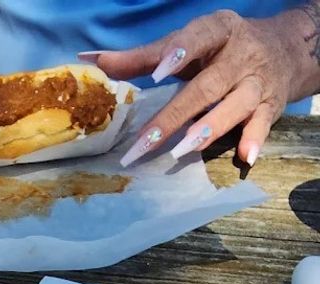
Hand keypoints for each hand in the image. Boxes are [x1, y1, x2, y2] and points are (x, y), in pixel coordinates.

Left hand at [80, 8, 319, 166]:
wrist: (287, 49)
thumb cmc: (220, 50)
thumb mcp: (187, 45)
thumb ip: (142, 57)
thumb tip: (90, 60)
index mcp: (217, 32)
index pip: (197, 38)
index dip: (178, 53)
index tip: (155, 74)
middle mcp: (239, 56)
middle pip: (206, 87)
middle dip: (174, 116)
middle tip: (144, 143)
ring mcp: (256, 82)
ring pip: (235, 105)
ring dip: (210, 128)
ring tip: (184, 150)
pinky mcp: (271, 106)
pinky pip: (263, 124)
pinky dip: (254, 140)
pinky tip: (244, 157)